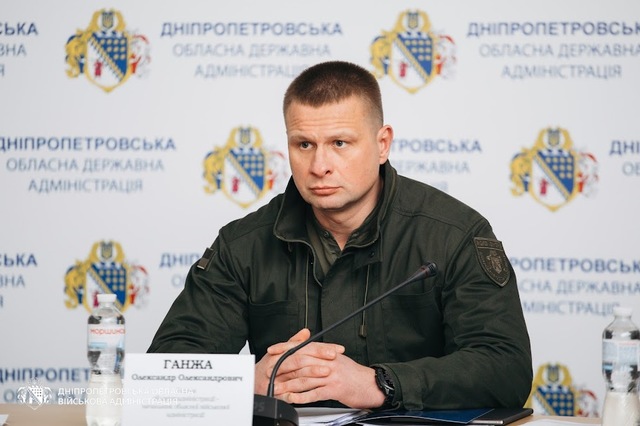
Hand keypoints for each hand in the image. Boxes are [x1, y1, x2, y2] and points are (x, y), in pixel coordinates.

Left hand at [257, 329, 385, 408]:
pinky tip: (293, 399)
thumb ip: (321, 355)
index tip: (272, 350)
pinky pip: (315, 393)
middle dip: (282, 367)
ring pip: (305, 378)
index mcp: (327, 352)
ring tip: (277, 389)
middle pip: (301, 361)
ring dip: (289, 385)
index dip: (285, 347)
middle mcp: (328, 361)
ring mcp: (331, 375)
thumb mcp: (337, 360)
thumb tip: (305, 352)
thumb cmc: (354, 374)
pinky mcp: (334, 389)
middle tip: (269, 372)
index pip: (302, 347)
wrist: (371, 384)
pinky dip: (302, 396)